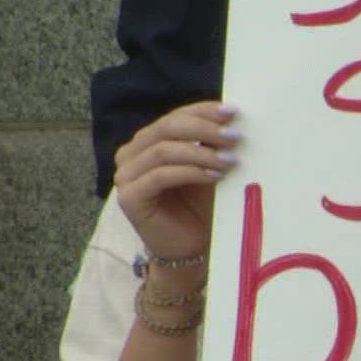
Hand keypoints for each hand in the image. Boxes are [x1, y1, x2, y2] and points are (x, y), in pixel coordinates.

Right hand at [113, 102, 241, 262]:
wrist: (191, 249)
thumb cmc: (200, 207)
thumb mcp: (208, 166)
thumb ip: (211, 142)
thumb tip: (232, 117)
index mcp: (147, 142)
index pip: (174, 116)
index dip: (203, 111)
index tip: (233, 112)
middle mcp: (131, 155)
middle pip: (166, 128)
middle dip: (204, 128)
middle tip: (234, 137)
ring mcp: (125, 176)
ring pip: (163, 150)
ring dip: (201, 152)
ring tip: (230, 159)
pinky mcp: (129, 198)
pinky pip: (160, 176)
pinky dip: (190, 172)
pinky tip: (215, 175)